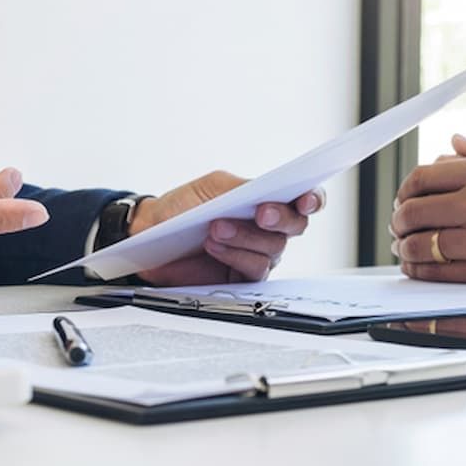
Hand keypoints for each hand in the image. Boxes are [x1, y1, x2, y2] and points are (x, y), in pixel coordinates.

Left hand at [127, 171, 326, 285]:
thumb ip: (245, 188)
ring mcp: (257, 254)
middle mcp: (268, 229)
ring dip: (246, 237)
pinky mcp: (242, 278)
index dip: (312, 199)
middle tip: (261, 212)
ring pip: (273, 249)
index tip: (306, 200)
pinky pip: (253, 269)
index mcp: (267, 200)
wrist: (152, 233)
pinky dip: (234, 255)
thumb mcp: (215, 187)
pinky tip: (213, 245)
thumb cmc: (184, 207)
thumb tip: (269, 190)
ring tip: (215, 228)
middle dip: (281, 218)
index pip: (303, 200)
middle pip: (295, 226)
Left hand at [389, 155, 465, 284]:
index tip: (404, 201)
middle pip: (412, 212)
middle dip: (399, 222)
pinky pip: (437, 273)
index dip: (404, 192)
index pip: (420, 179)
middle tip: (399, 228)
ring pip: (419, 245)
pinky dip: (420, 272)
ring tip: (406, 249)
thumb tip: (452, 143)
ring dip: (405, 249)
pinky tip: (419, 268)